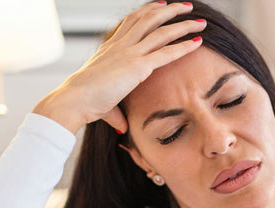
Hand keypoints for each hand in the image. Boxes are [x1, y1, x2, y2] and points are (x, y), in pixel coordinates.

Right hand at [32, 1, 205, 134]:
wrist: (74, 100)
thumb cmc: (84, 102)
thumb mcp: (103, 102)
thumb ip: (116, 113)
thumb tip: (122, 127)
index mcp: (110, 48)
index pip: (132, 21)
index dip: (148, 11)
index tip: (162, 5)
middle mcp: (120, 45)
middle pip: (149, 19)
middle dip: (170, 11)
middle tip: (188, 7)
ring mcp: (129, 54)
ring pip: (161, 31)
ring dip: (183, 25)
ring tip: (200, 21)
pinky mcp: (137, 67)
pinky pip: (166, 53)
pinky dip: (184, 46)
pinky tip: (198, 42)